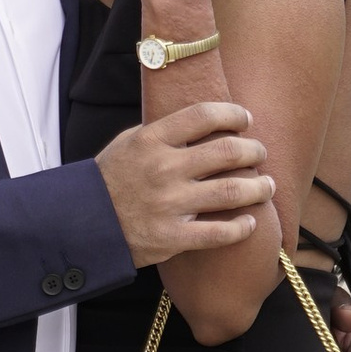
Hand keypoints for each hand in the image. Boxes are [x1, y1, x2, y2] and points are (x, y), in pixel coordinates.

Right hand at [95, 100, 276, 266]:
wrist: (82, 224)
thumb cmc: (110, 180)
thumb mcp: (129, 143)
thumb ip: (164, 132)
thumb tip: (204, 121)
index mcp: (152, 140)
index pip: (204, 115)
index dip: (233, 114)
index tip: (246, 119)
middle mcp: (164, 169)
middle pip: (227, 152)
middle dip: (254, 151)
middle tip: (260, 154)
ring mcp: (170, 205)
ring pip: (232, 191)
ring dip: (259, 188)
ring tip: (267, 186)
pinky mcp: (173, 237)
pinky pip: (220, 233)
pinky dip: (242, 227)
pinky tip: (250, 222)